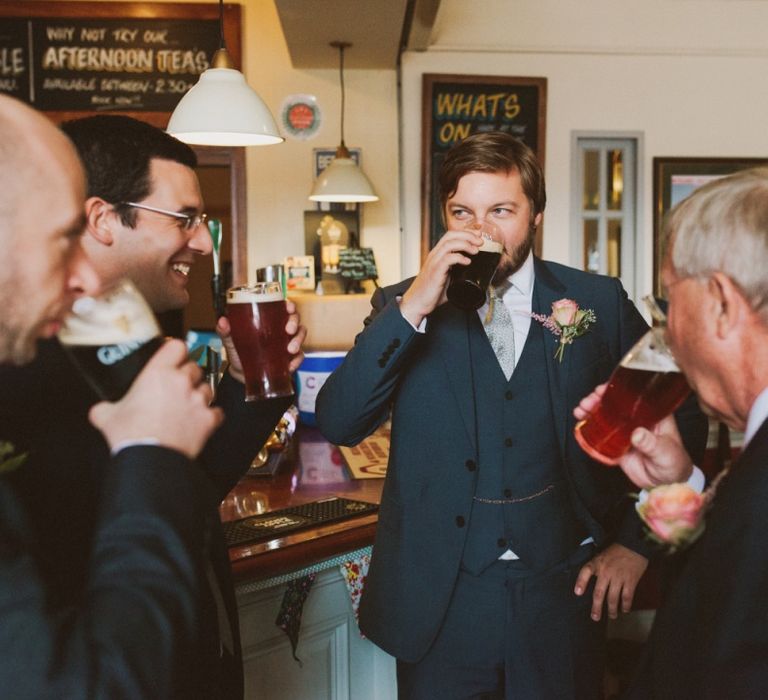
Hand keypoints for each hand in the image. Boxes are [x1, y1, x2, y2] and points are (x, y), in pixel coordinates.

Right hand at [89, 339, 222, 458]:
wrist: (150, 458)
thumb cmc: (130, 434)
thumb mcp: (107, 416)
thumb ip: (104, 408)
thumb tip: (99, 410)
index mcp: (158, 373)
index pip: (177, 346)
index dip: (176, 351)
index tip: (173, 357)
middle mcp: (181, 381)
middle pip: (194, 367)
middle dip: (187, 375)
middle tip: (177, 387)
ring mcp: (198, 399)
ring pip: (208, 387)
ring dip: (200, 394)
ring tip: (188, 405)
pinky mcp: (209, 419)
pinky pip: (216, 412)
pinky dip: (211, 416)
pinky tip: (200, 422)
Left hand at [216, 301, 306, 382]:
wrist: (242, 374)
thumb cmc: (239, 352)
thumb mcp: (232, 341)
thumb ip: (227, 331)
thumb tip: (222, 321)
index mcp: (269, 319)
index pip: (284, 307)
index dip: (290, 306)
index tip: (289, 308)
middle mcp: (281, 329)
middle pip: (295, 319)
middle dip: (295, 323)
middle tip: (289, 330)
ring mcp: (287, 343)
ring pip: (300, 335)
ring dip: (298, 341)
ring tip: (290, 350)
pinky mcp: (290, 358)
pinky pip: (299, 356)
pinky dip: (297, 360)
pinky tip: (289, 365)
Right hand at [399, 228, 482, 325]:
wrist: (416, 303)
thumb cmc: (430, 293)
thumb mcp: (447, 279)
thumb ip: (457, 274)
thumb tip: (473, 276)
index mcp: (437, 255)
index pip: (451, 236)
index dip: (466, 233)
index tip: (478, 235)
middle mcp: (434, 255)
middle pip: (451, 235)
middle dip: (468, 235)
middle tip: (480, 242)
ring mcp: (434, 262)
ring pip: (449, 244)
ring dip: (465, 244)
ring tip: (476, 250)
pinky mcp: (435, 271)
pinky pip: (448, 258)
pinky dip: (459, 257)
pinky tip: (467, 261)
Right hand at [574, 384, 693, 488]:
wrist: (666, 484)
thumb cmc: (673, 464)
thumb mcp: (665, 453)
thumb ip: (652, 444)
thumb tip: (637, 434)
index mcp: (653, 414)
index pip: (634, 395)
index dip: (618, 389)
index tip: (604, 389)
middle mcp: (637, 418)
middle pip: (616, 402)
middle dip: (599, 398)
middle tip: (588, 401)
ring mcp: (625, 430)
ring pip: (606, 414)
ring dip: (591, 409)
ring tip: (580, 410)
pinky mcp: (615, 442)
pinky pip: (600, 432)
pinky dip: (589, 426)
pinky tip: (580, 423)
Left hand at [574, 543, 647, 620]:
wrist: (634, 544)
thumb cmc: (617, 551)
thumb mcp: (602, 555)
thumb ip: (596, 567)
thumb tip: (592, 581)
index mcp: (597, 563)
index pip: (585, 571)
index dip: (581, 582)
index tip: (578, 593)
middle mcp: (606, 571)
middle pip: (599, 593)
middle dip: (596, 607)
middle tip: (595, 617)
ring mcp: (619, 577)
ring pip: (613, 598)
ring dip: (612, 610)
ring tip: (612, 616)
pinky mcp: (631, 580)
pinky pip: (627, 597)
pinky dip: (625, 605)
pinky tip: (624, 610)